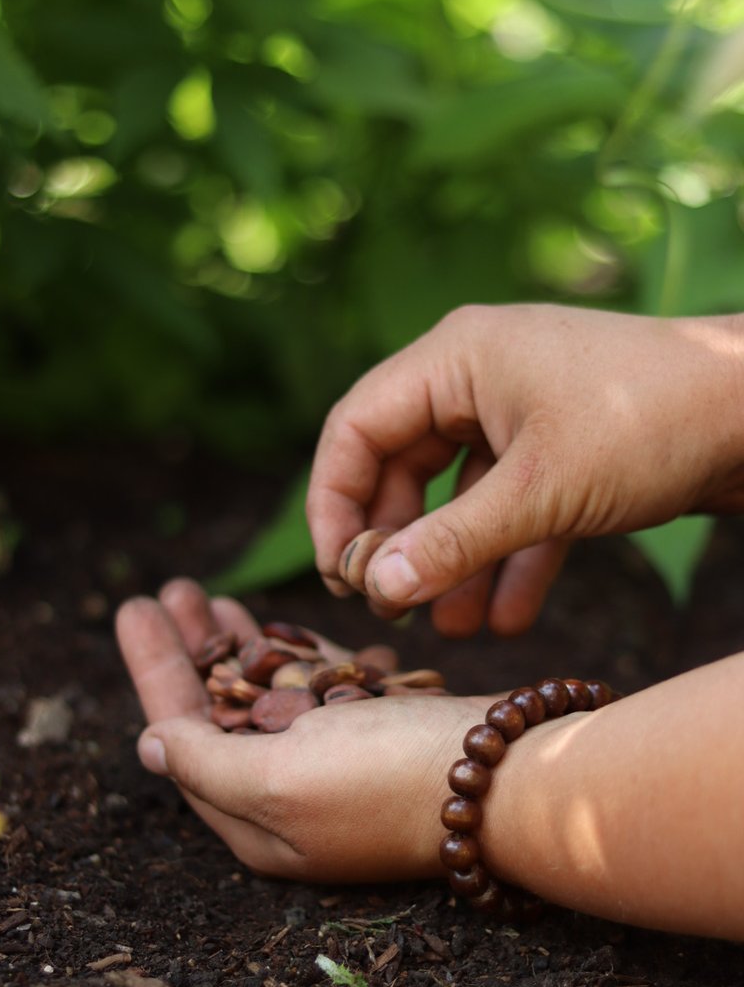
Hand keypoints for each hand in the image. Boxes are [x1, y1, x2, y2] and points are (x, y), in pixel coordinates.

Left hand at [115, 578, 488, 881]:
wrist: (508, 775)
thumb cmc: (386, 780)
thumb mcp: (278, 780)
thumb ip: (207, 764)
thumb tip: (151, 746)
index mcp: (256, 820)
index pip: (182, 735)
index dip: (156, 669)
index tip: (134, 607)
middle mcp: (293, 798)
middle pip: (223, 710)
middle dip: (192, 648)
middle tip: (172, 589)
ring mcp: (339, 765)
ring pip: (270, 694)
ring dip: (239, 642)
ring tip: (211, 594)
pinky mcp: (379, 735)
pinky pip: (320, 690)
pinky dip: (296, 654)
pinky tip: (281, 626)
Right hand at [307, 304, 743, 636]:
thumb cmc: (651, 424)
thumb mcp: (541, 492)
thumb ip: (450, 542)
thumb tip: (375, 587)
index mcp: (455, 358)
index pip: (357, 428)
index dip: (335, 504)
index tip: (342, 575)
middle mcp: (478, 376)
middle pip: (401, 463)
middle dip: (398, 540)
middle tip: (391, 606)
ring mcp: (521, 410)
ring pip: (458, 492)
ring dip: (453, 560)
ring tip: (450, 628)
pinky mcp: (561, 446)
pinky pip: (513, 503)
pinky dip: (507, 556)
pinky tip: (510, 617)